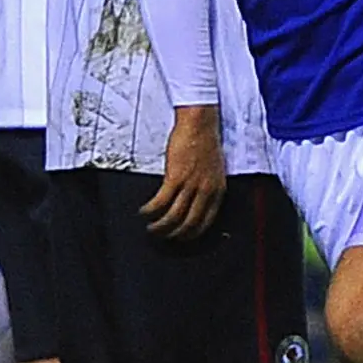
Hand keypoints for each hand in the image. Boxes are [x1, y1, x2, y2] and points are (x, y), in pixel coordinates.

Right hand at [143, 105, 227, 241]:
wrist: (200, 124)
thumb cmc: (206, 142)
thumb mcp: (214, 170)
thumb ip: (207, 187)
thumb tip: (195, 202)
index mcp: (217, 191)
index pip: (206, 222)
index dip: (192, 234)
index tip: (181, 238)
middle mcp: (206, 191)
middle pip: (189, 224)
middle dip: (174, 235)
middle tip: (163, 237)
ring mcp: (191, 185)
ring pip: (174, 217)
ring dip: (160, 227)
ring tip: (151, 228)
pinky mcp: (175, 177)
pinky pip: (161, 202)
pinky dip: (151, 210)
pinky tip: (144, 211)